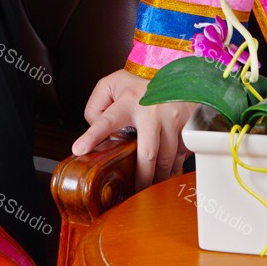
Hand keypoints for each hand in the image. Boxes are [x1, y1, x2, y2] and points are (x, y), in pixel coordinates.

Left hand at [71, 69, 193, 190]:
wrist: (180, 74)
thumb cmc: (141, 83)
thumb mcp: (113, 84)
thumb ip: (97, 106)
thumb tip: (94, 129)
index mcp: (128, 101)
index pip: (107, 120)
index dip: (92, 136)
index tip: (79, 149)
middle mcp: (151, 111)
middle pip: (146, 153)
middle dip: (142, 176)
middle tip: (136, 190)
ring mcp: (172, 119)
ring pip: (165, 159)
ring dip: (158, 176)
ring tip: (151, 184)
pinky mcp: (187, 126)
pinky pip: (180, 156)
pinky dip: (173, 167)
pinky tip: (167, 170)